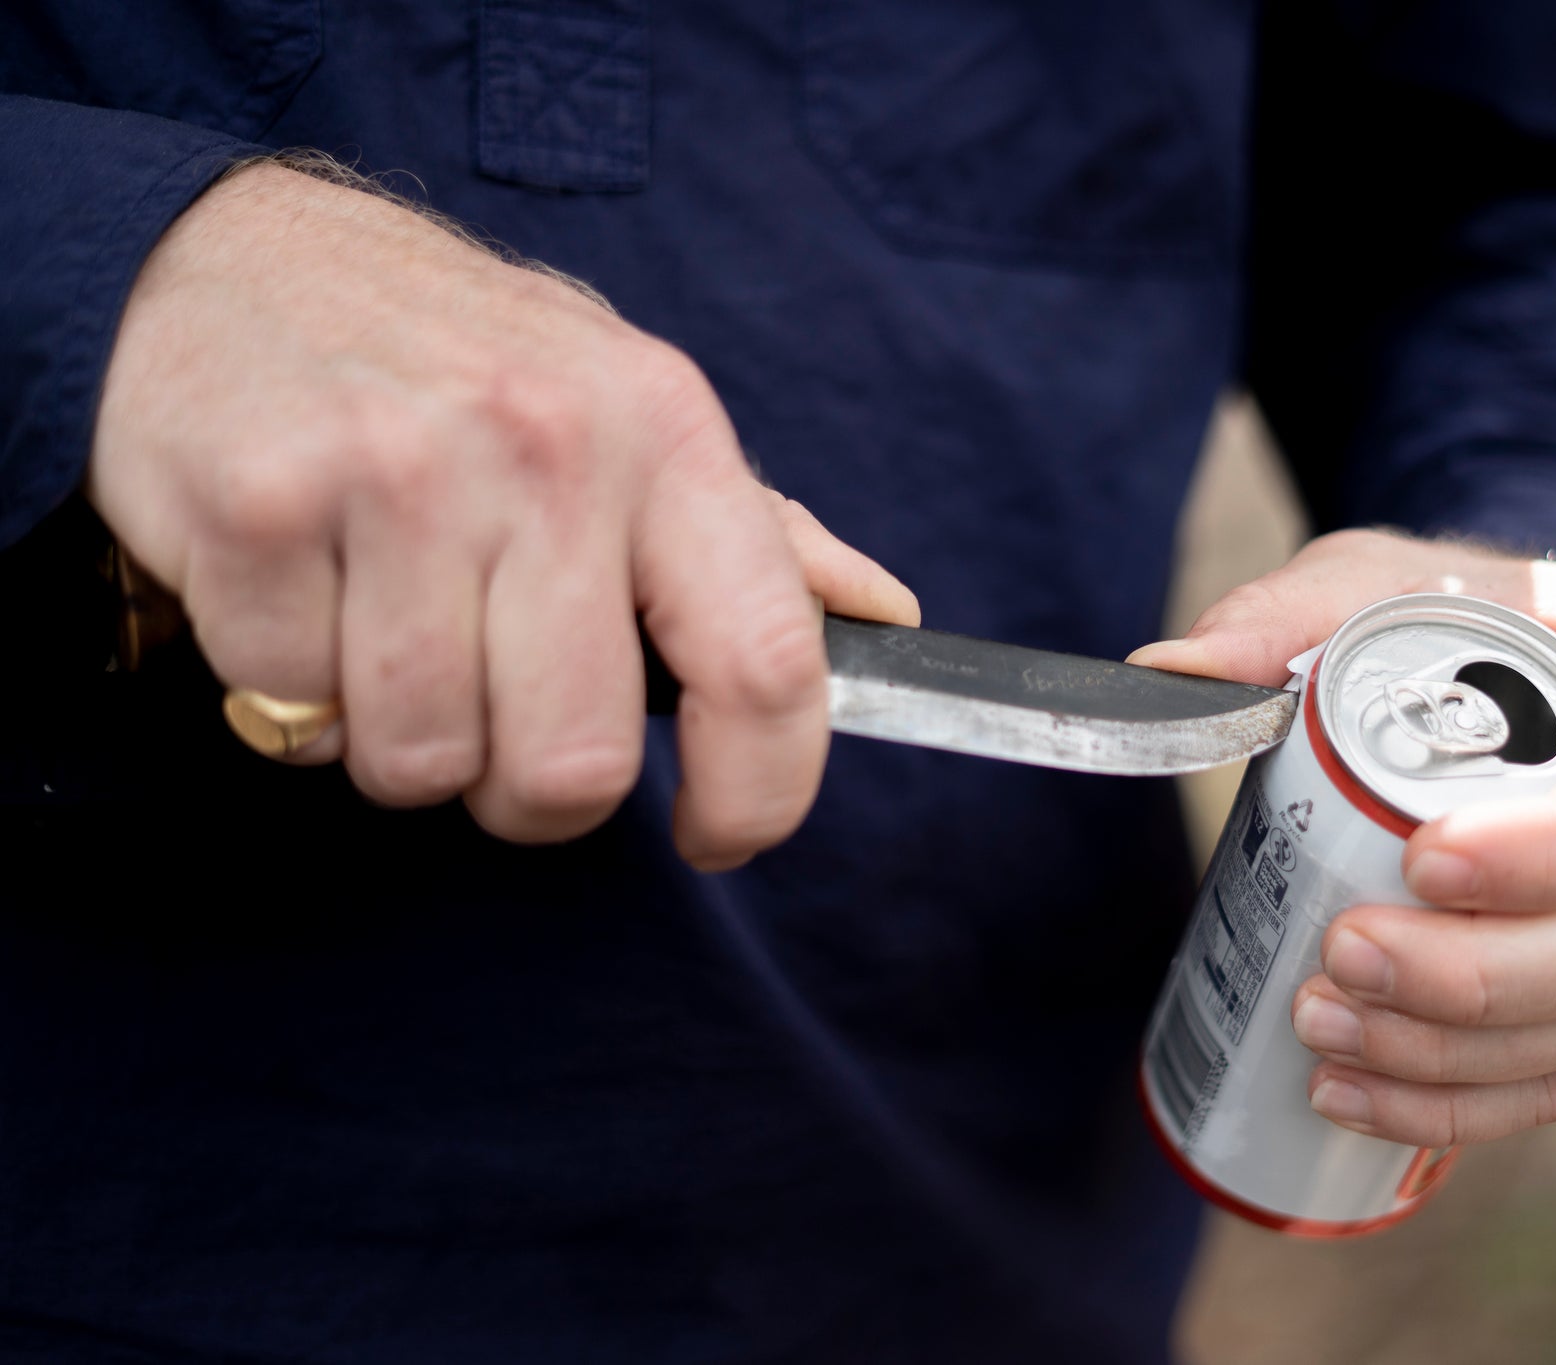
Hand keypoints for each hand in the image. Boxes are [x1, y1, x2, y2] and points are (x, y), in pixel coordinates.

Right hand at [91, 161, 917, 863]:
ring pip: (424, 762)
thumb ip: (755, 534)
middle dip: (529, 790)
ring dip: (402, 738)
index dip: (761, 794)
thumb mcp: (628, 408)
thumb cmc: (455, 360)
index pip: (770, 667)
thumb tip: (882, 614)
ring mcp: (399, 473)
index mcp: (666, 431)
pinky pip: (292, 712)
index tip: (719, 835)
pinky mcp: (258, 506)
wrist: (223, 259)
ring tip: (386, 626)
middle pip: (576, 767)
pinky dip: (288, 691)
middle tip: (494, 710)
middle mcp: (547, 447)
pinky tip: (300, 592)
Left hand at [1130, 530, 1555, 1146]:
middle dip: (1483, 973)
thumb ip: (1282, 614)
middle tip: (1340, 957)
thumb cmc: (1463, 616)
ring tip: (1323, 1028)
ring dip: (1463, 1051)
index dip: (1554, 851)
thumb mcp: (1377, 582)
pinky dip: (1472, 1099)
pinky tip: (1360, 1092)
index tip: (1417, 861)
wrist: (1519, 670)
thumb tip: (1166, 672)